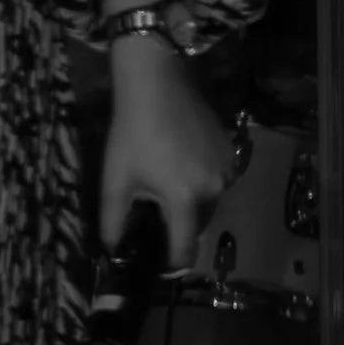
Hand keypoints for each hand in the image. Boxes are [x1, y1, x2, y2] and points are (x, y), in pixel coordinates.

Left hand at [99, 40, 235, 264]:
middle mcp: (213, 188)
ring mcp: (226, 167)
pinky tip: (181, 163)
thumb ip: (113, 222)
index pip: (184, 251)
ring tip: (166, 183)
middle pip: (197, 227)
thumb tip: (113, 252)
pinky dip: (202, 182)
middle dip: (178, 227)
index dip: (170, 263)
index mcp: (184, 199)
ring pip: (209, 203)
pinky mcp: (230, 149)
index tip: (157, 262)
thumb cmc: (131, 131)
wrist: (155, 82)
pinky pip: (217, 180)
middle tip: (154, 212)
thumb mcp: (115, 179)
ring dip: (191, 203)